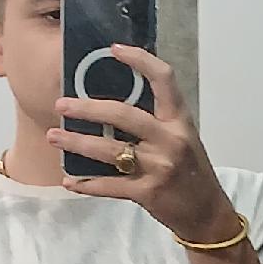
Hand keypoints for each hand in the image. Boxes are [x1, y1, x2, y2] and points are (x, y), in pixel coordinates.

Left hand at [48, 45, 237, 242]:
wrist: (208, 213)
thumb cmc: (193, 173)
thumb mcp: (184, 140)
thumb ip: (157, 122)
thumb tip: (116, 104)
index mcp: (180, 122)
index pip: (164, 80)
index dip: (140, 60)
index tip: (114, 49)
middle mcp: (171, 140)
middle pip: (123, 115)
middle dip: (87, 108)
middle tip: (62, 104)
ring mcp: (159, 167)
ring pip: (109, 151)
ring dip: (77, 143)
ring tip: (54, 136)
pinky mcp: (148, 193)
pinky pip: (110, 185)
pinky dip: (87, 184)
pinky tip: (70, 181)